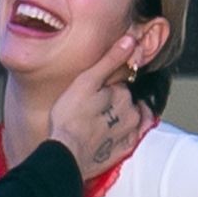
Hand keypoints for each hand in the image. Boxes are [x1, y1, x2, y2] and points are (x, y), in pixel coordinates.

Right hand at [47, 35, 149, 179]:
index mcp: (123, 95)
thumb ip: (110, 60)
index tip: (93, 93)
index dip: (106, 88)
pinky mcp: (124, 151)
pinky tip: (106, 134)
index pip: (120, 85)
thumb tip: (131, 40)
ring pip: (130, 119)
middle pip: (126, 102)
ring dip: (120, 118)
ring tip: (96, 122)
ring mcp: (130, 134)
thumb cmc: (69, 118)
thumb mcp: (86, 82)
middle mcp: (132, 114)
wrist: (65, 156)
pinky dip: (122, 134)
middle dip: (114, 103)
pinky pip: (130, 138)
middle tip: (91, 109)